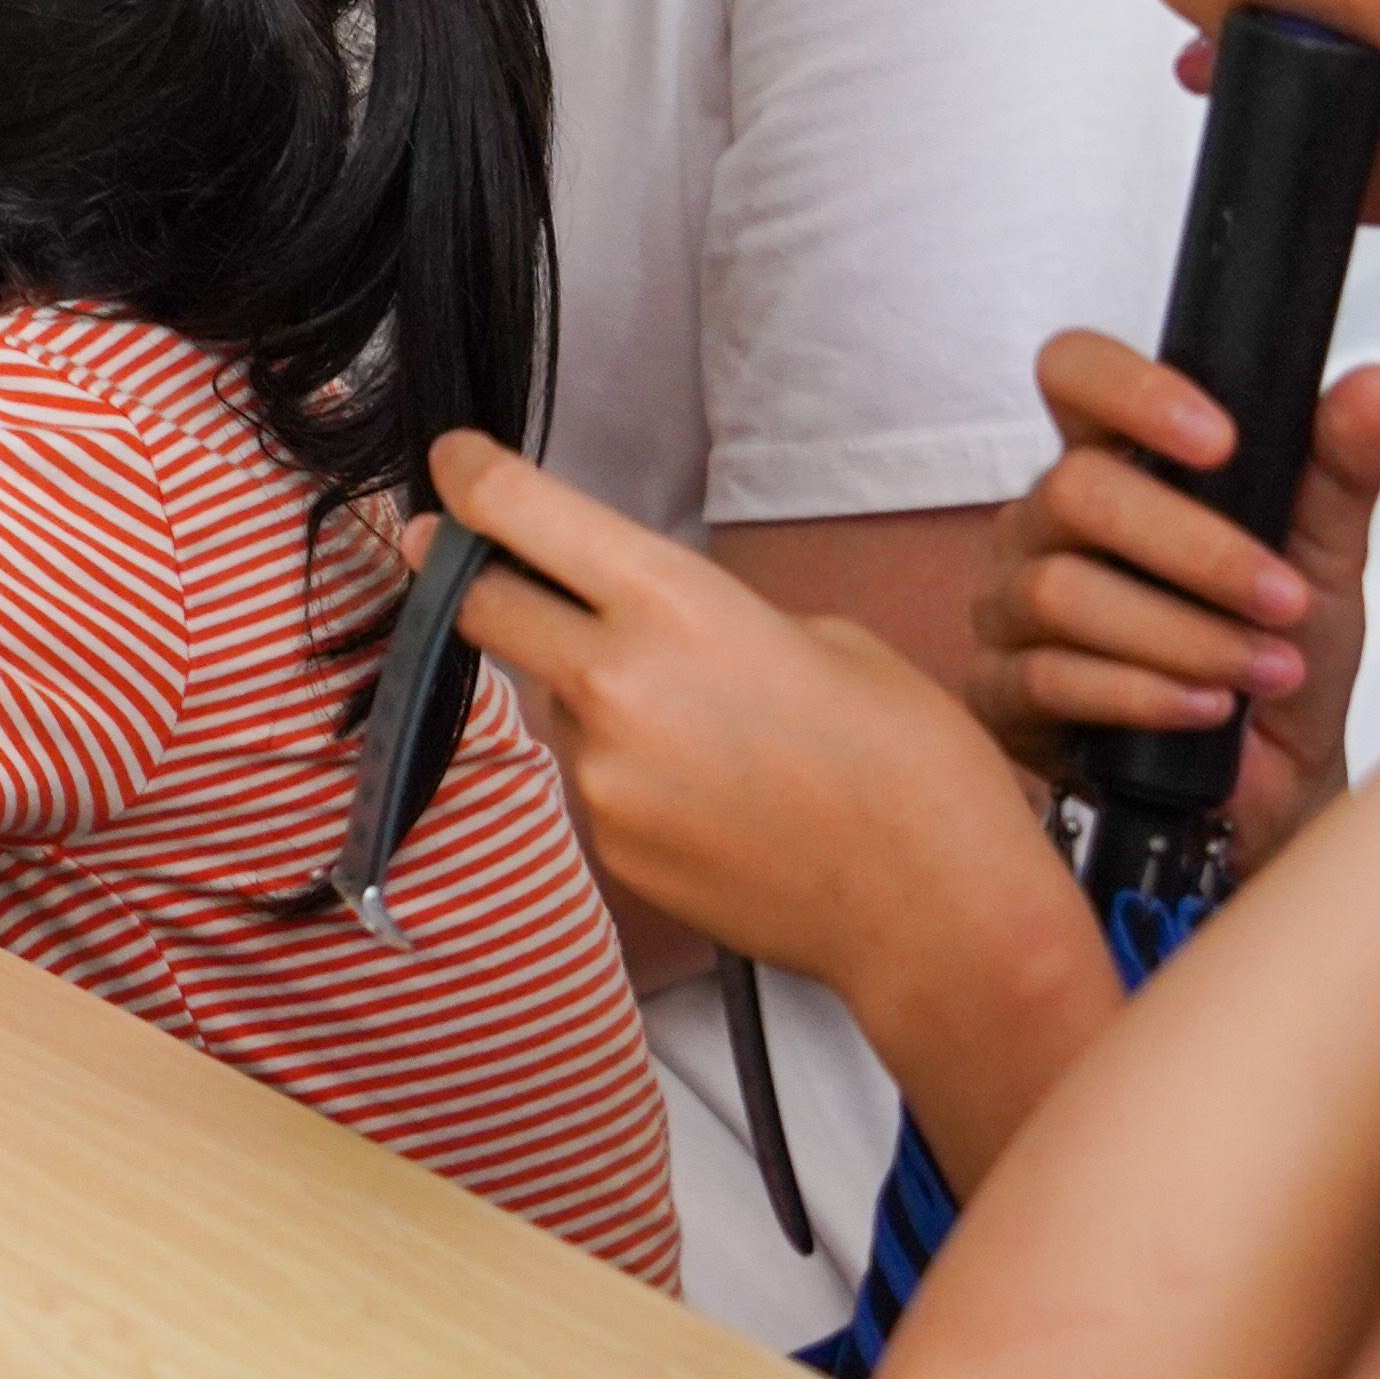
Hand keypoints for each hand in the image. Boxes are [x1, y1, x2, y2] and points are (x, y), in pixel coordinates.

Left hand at [435, 437, 1059, 989]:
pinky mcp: (610, 850)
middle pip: (481, 607)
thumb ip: (711, 618)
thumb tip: (654, 630)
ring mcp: (601, 777)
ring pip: (555, 703)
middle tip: (445, 549)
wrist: (935, 914)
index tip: (451, 463)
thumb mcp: (822, 638)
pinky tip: (715, 794)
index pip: (523, 516)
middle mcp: (613, 685)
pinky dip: (632, 769)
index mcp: (674, 605)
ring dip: (590, 692)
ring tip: (706, 728)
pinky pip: (596, 780)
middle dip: (461, 572)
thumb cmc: (911, 761)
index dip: (470, 478)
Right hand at [963, 334, 1379, 860]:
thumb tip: (1375, 385)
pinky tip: (1208, 711)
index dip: (1129, 388)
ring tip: (1264, 670)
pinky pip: (1049, 678)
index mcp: (1114, 464)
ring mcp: (1010, 608)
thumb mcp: (1328, 561)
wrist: (1278, 791)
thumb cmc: (1286, 657)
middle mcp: (1044, 524)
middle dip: (1196, 549)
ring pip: (1061, 591)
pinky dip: (1144, 693)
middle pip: (1075, 489)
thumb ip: (1342, 472)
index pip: (1075, 373)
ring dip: (1183, 634)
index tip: (1219, 440)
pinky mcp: (1001, 696)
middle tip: (1285, 598)